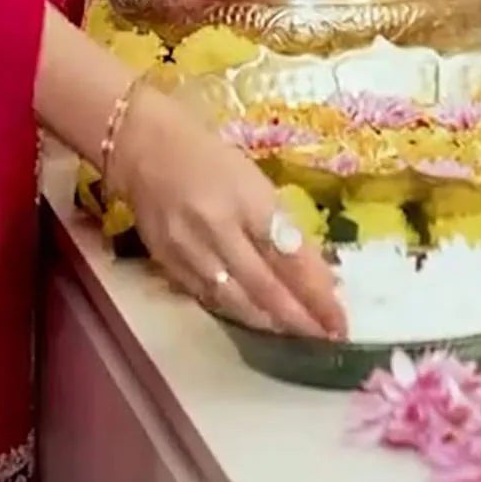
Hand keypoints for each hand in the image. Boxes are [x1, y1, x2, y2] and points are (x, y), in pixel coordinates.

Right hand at [113, 88, 343, 339]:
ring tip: (293, 334)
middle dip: (298, 318)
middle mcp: (218, 226)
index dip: (317, 292)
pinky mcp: (165, 261)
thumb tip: (313, 272)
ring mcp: (188, 247)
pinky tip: (252, 319)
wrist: (141, 144)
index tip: (338, 319)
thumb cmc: (207, 155)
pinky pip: (205, 297)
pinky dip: (233, 311)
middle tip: (324, 337)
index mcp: (248, 197)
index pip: (290, 255)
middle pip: (264, 285)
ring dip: (268, 322)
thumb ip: (279, 225)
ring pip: (234, 300)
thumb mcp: (253, 180)